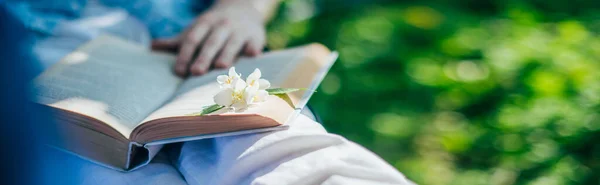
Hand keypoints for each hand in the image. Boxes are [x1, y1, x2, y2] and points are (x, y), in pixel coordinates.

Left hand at [152, 1, 266, 75]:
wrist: (243, 8)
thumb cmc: (213, 27)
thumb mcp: (196, 30)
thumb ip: (177, 42)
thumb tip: (151, 48)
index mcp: (205, 24)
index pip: (193, 39)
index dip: (185, 54)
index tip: (179, 71)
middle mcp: (222, 26)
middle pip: (211, 42)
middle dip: (204, 57)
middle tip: (195, 72)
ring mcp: (240, 31)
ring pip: (232, 43)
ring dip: (227, 53)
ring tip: (221, 67)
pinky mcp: (256, 37)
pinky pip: (254, 43)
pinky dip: (252, 49)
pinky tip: (251, 57)